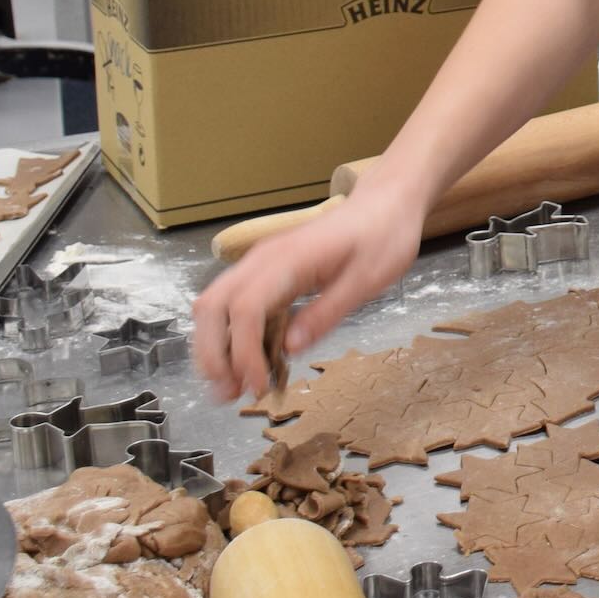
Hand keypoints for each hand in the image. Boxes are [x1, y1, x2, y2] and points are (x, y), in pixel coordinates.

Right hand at [191, 187, 422, 404]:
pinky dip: (229, 333)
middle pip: (213, 307)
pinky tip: (245, 360)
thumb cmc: (382, 237)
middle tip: (229, 393)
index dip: (243, 353)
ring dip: (214, 346)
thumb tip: (289, 348)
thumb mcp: (366, 280)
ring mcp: (260, 262)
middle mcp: (263, 258)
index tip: (256, 385)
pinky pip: (232, 301)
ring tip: (230, 385)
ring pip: (214, 304)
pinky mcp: (266, 270)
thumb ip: (326, 312)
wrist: (386, 204)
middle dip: (213, 354)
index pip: (245, 309)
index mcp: (288, 259)